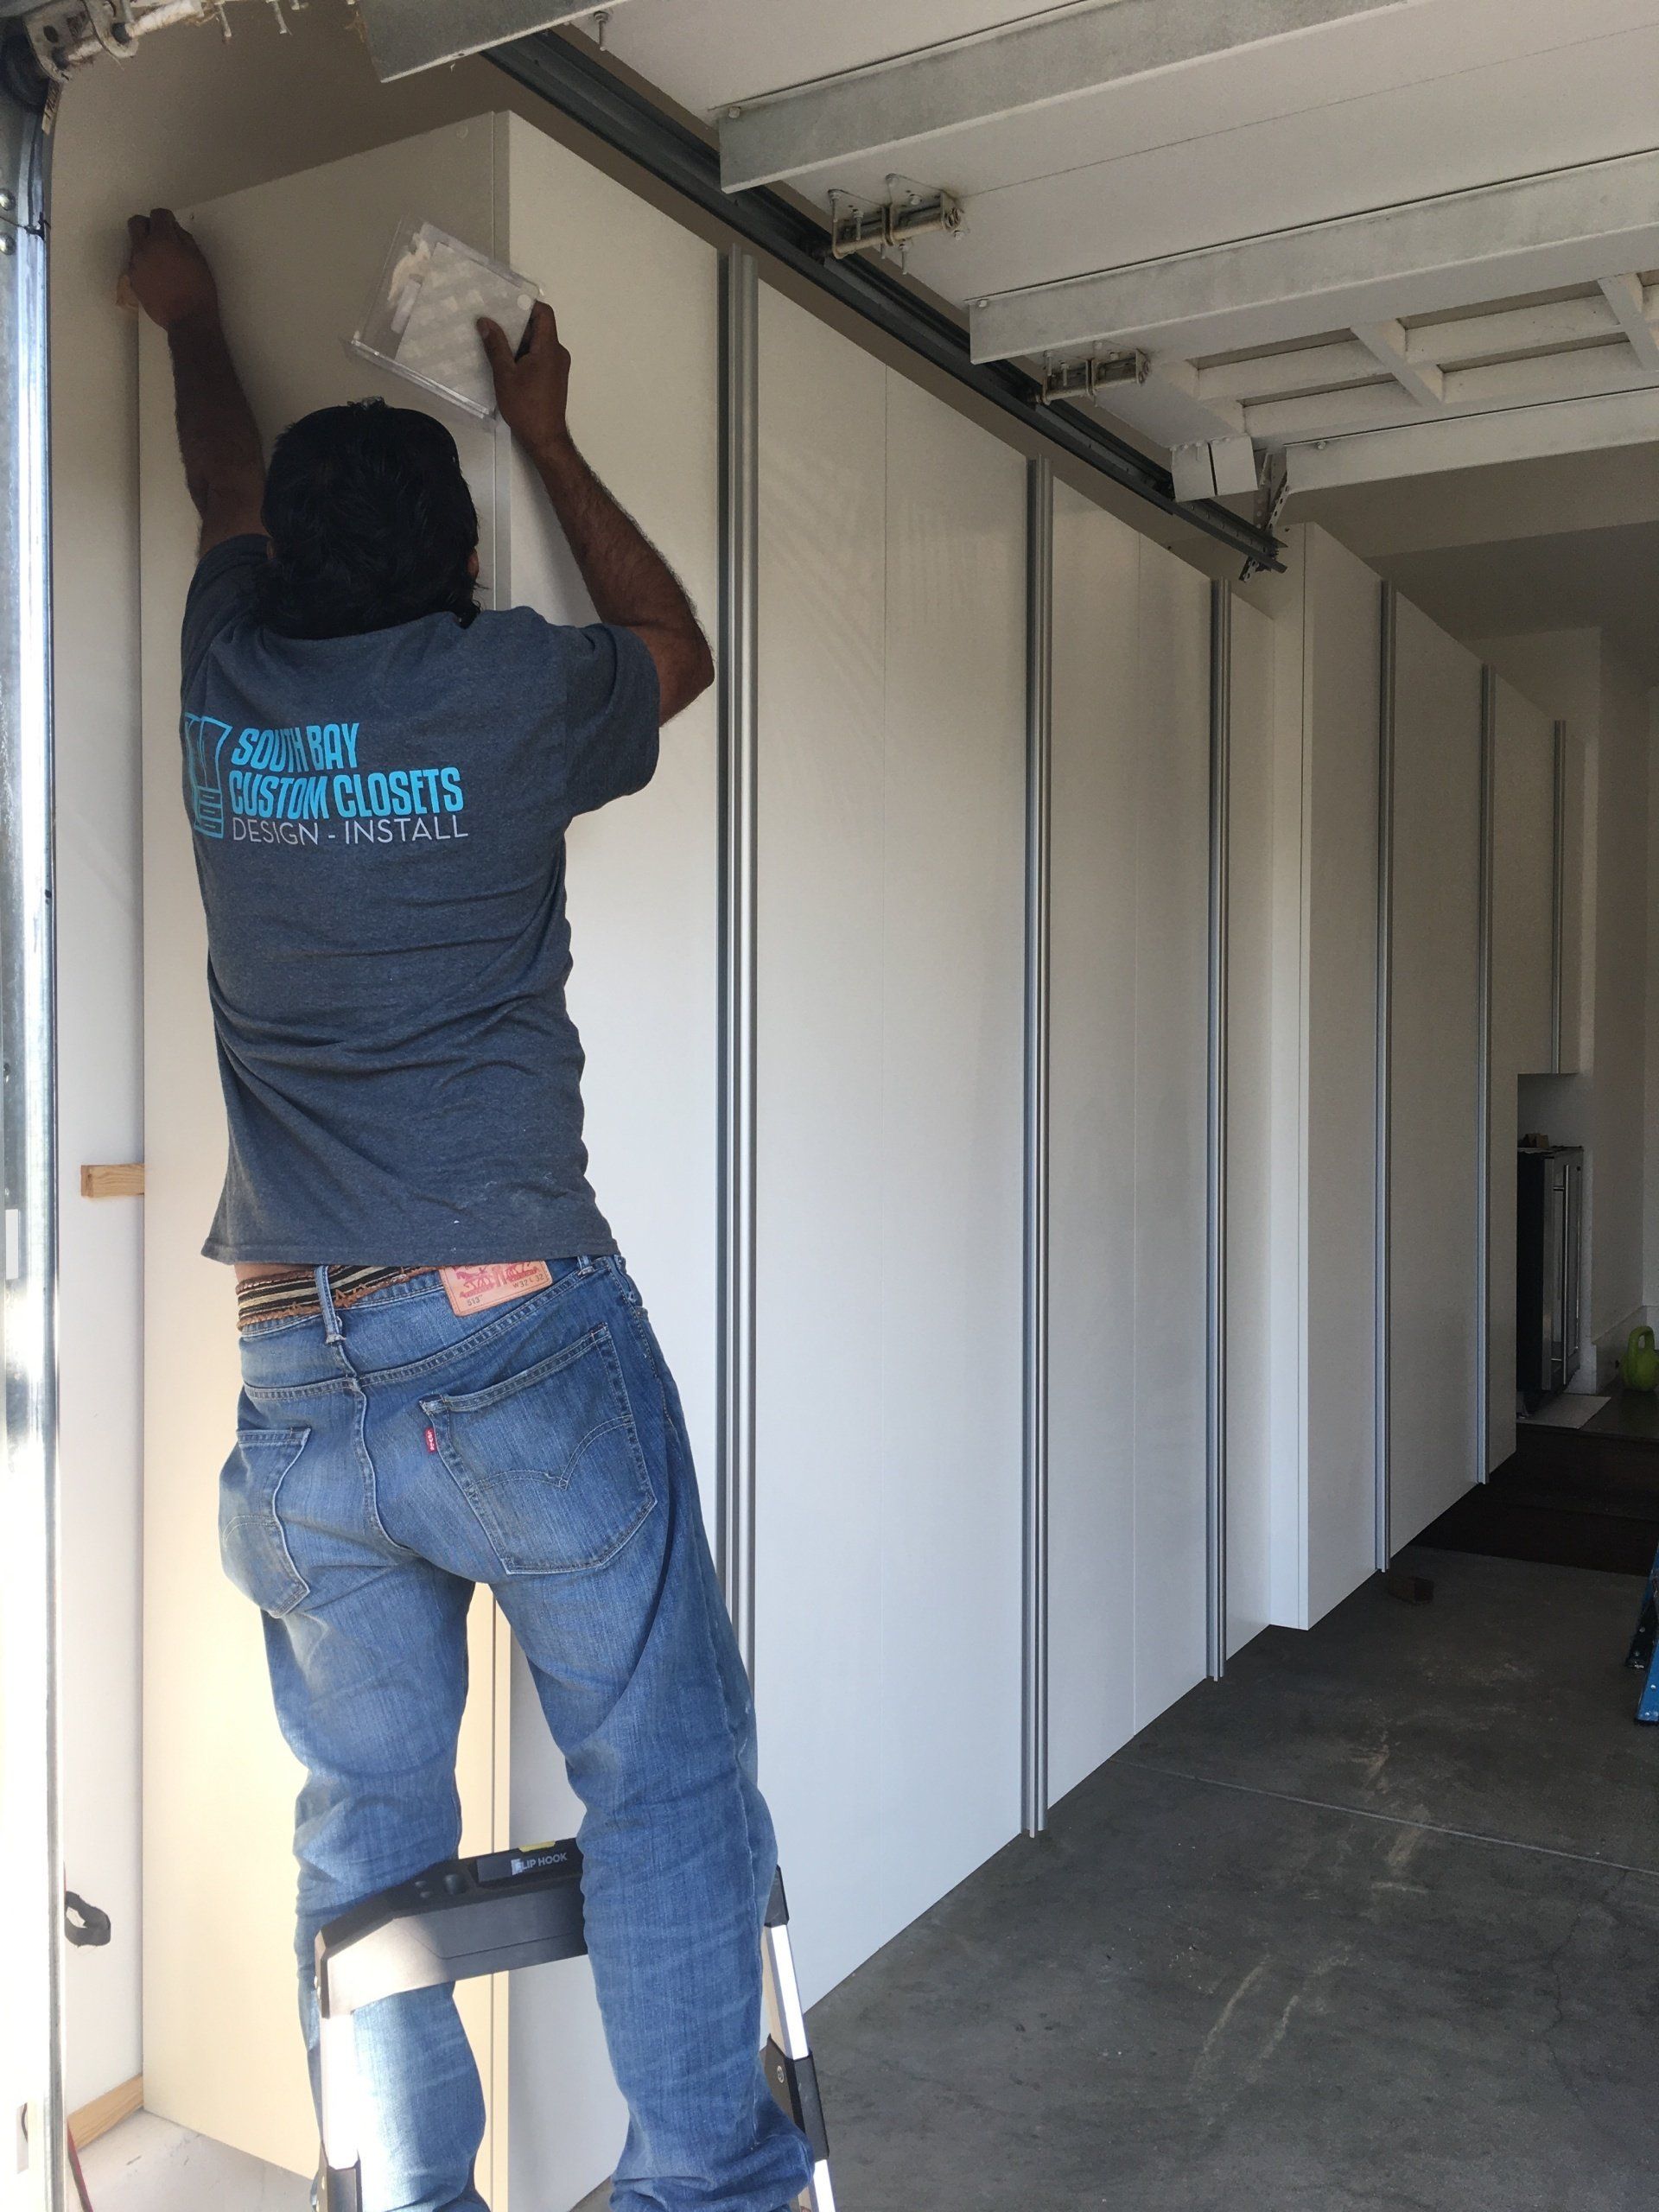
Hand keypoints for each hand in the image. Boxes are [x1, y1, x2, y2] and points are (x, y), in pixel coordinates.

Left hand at [123, 208, 217, 331]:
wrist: (187, 321)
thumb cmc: (199, 289)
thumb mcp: (198, 258)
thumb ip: (183, 238)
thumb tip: (172, 229)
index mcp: (161, 240)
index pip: (157, 214)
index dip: (167, 218)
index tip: (173, 225)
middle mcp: (143, 249)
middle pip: (136, 223)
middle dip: (148, 225)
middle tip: (161, 237)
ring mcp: (135, 265)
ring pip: (135, 244)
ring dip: (146, 246)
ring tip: (162, 263)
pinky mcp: (133, 280)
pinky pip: (135, 263)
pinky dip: (144, 264)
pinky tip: (158, 277)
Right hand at [478, 301, 570, 455]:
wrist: (545, 439)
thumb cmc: (526, 407)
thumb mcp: (505, 375)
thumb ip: (496, 346)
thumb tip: (485, 321)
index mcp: (550, 348)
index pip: (544, 313)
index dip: (526, 304)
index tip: (505, 303)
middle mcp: (558, 353)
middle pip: (539, 327)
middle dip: (516, 322)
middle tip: (492, 319)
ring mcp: (557, 366)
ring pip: (537, 343)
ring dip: (517, 340)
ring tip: (493, 338)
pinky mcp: (553, 377)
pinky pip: (539, 356)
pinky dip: (523, 353)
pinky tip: (504, 359)